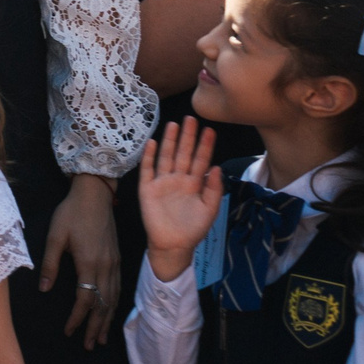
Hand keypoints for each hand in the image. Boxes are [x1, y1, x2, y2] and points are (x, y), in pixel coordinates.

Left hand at [41, 171, 120, 346]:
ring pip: (113, 300)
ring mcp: (115, 265)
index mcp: (89, 263)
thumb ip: (50, 264)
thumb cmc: (71, 213)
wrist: (95, 195)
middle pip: (102, 305)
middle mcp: (106, 268)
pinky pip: (117, 289)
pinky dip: (114, 306)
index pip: (84, 299)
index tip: (69, 332)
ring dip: (106, 321)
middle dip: (94, 327)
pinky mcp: (117, 260)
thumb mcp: (55, 236)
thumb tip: (43, 289)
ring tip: (100, 338)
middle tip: (88, 346)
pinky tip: (110, 314)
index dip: (77, 318)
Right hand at [138, 118, 221, 282]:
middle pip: (183, 153)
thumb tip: (216, 167)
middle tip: (192, 119)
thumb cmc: (193, 228)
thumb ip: (214, 189)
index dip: (205, 146)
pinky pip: (147, 169)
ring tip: (174, 125)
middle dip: (188, 137)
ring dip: (170, 141)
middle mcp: (178, 179)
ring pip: (166, 157)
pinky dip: (149, 156)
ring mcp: (162, 182)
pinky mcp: (147, 188)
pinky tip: (151, 142)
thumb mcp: (210, 210)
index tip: (210, 130)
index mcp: (194, 184)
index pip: (201, 160)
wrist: (173, 244)